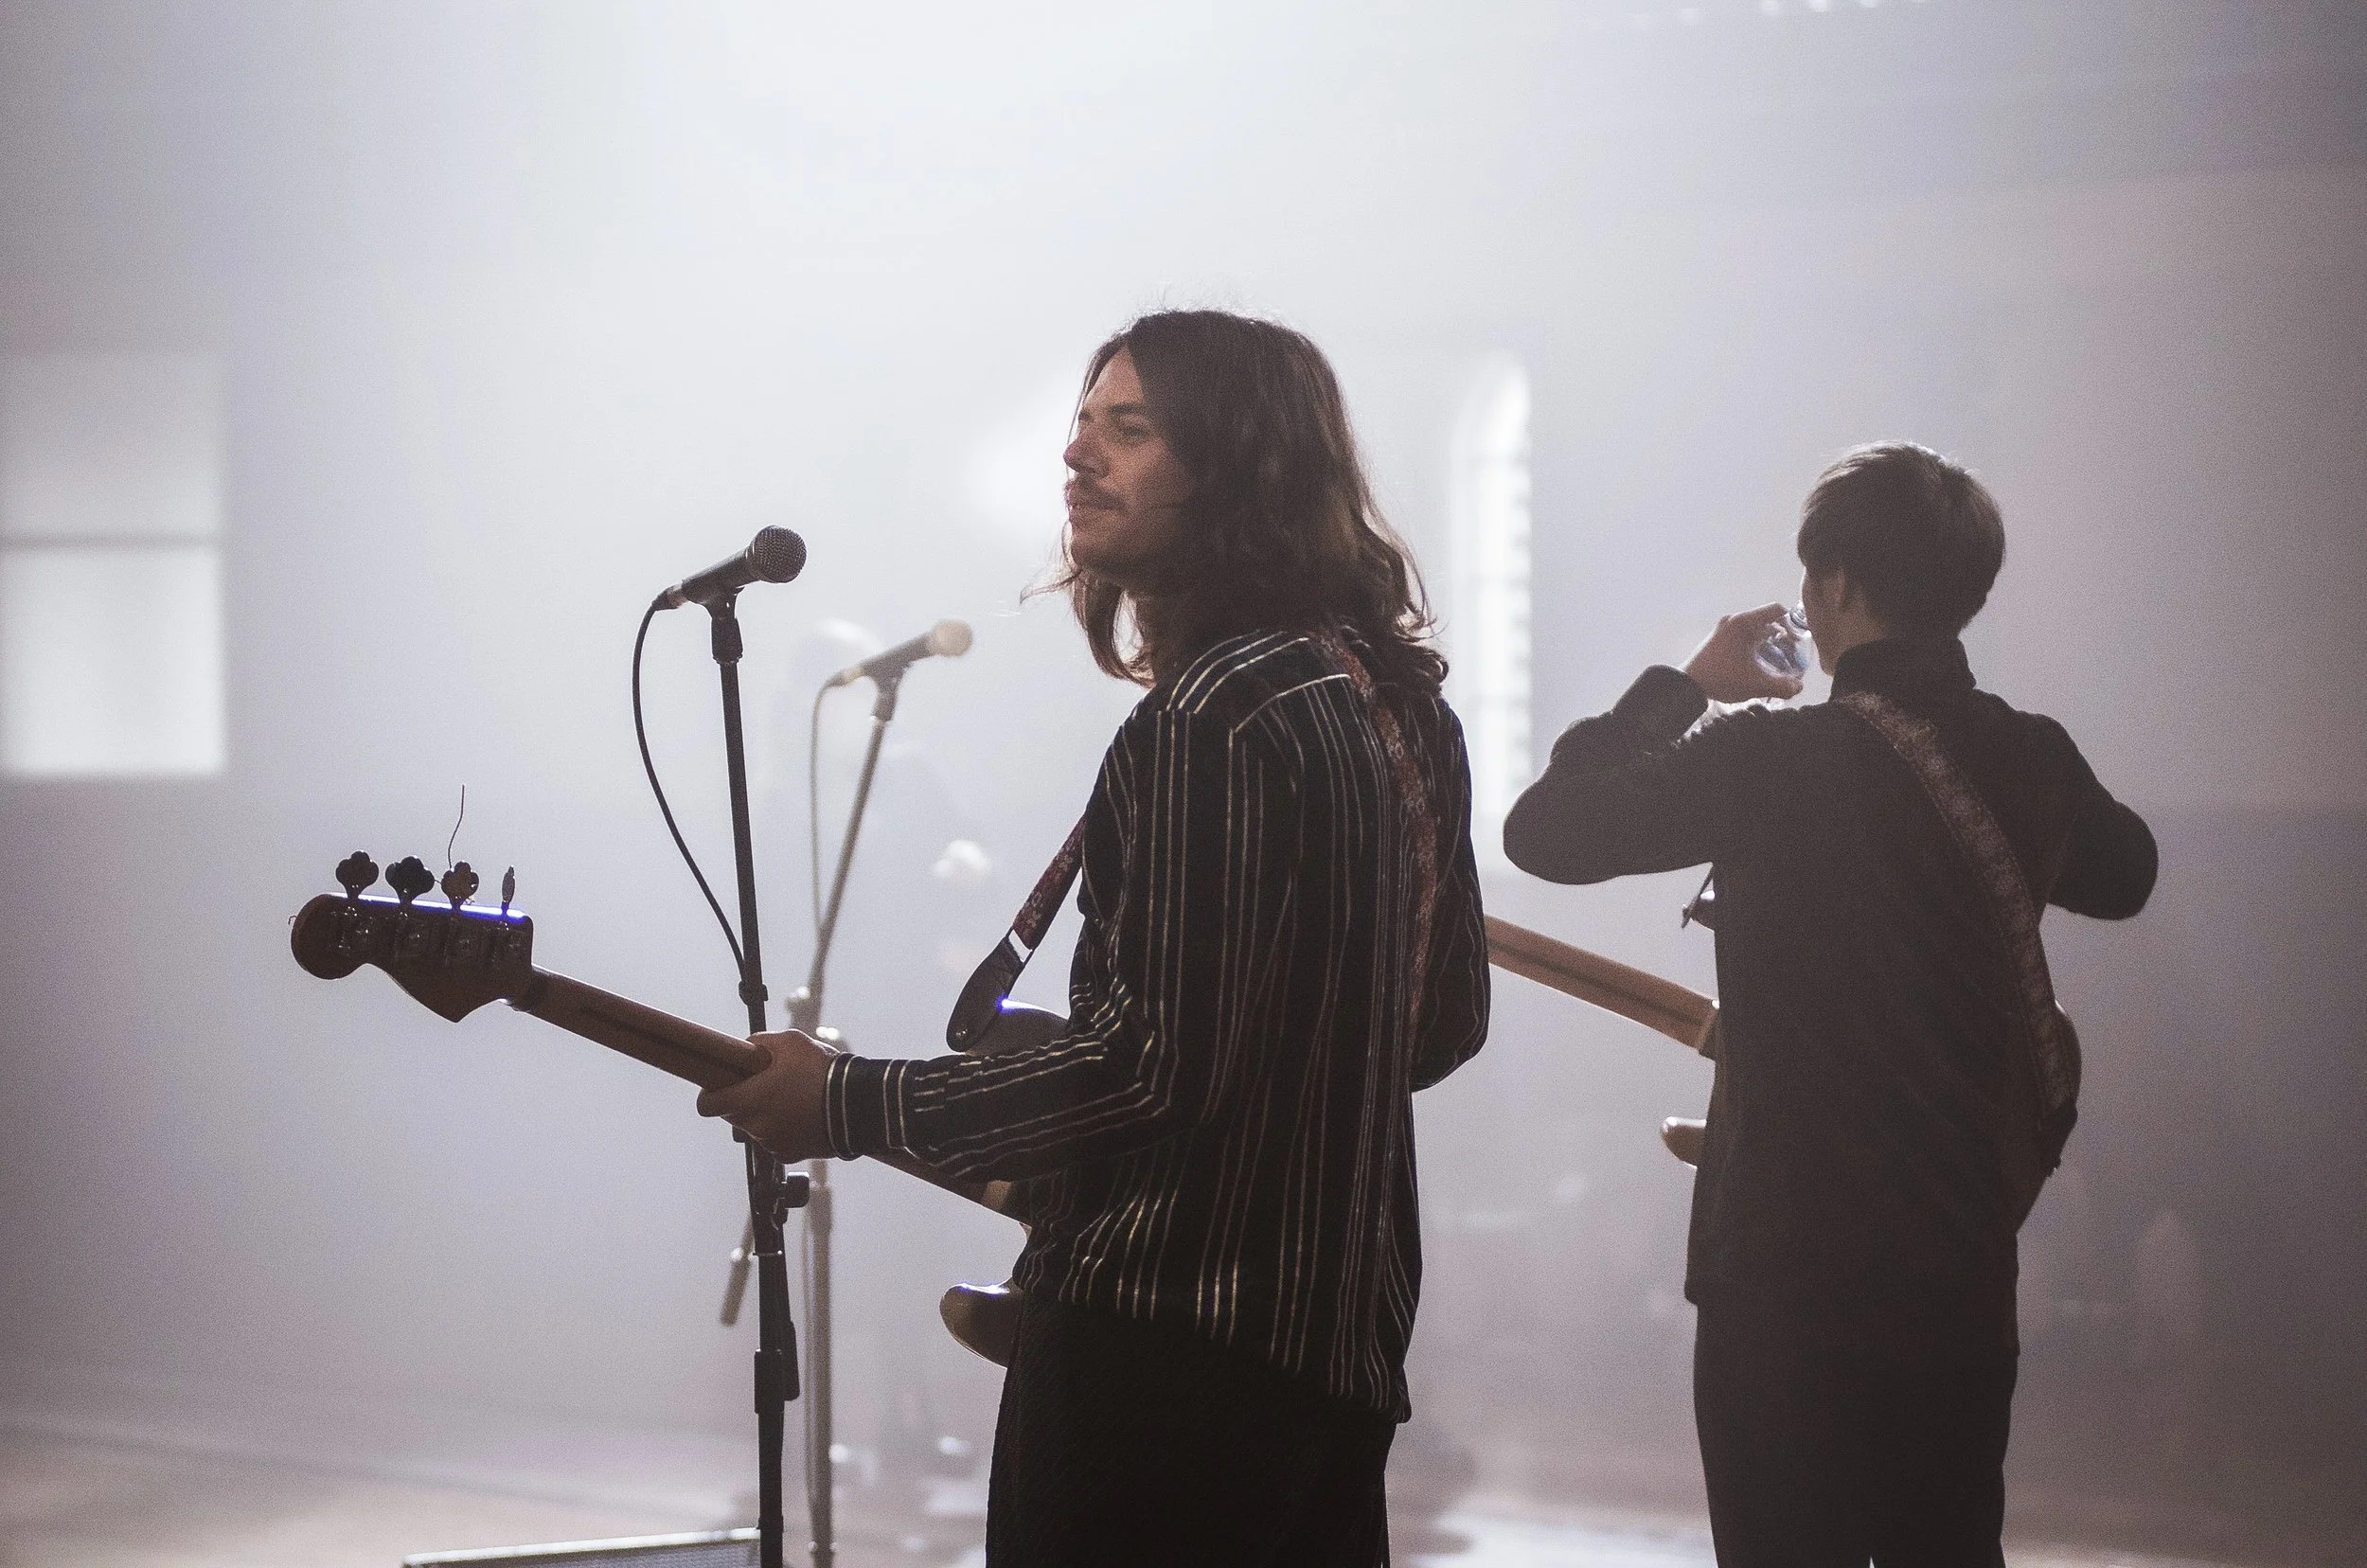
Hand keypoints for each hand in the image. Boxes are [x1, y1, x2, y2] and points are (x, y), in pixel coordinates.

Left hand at [697, 1029, 839, 1162]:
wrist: (857, 1104)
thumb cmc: (821, 1070)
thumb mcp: (790, 1042)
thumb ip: (760, 1043)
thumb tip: (747, 1049)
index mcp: (749, 1099)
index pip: (707, 1105)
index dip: (709, 1094)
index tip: (718, 1086)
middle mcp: (756, 1126)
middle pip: (733, 1115)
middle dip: (743, 1100)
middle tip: (766, 1085)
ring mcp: (772, 1144)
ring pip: (756, 1127)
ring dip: (765, 1115)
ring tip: (791, 1099)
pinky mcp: (789, 1155)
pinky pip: (775, 1140)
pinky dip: (783, 1129)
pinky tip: (802, 1115)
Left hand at [1682, 603, 1805, 703]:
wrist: (1686, 685)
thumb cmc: (1722, 678)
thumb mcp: (1755, 684)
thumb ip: (1781, 686)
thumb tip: (1799, 687)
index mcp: (1743, 622)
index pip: (1777, 610)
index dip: (1793, 622)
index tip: (1798, 640)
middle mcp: (1734, 620)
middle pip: (1767, 620)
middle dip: (1782, 635)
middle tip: (1792, 653)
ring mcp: (1724, 628)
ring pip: (1755, 628)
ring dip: (1769, 641)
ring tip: (1778, 660)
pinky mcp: (1718, 638)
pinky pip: (1744, 635)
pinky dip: (1755, 644)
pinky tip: (1759, 663)